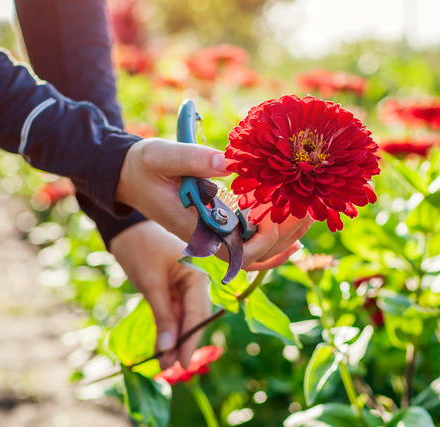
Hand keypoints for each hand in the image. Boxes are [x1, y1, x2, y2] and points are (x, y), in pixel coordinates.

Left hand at [109, 221, 210, 368]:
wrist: (127, 230)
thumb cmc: (141, 249)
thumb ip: (162, 317)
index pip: (198, 312)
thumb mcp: (151, 284)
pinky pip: (174, 315)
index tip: (183, 362)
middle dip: (183, 343)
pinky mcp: (174, 292)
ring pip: (184, 319)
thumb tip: (167, 349)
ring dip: (174, 340)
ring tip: (164, 364)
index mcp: (198, 274)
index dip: (191, 339)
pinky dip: (167, 331)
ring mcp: (186, 287)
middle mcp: (197, 282)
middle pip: (194, 318)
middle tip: (171, 367)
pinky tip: (162, 349)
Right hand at [115, 137, 312, 269]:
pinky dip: (272, 246)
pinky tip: (294, 236)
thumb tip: (229, 163)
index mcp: (195, 227)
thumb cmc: (144, 165)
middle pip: (254, 255)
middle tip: (311, 210)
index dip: (265, 239)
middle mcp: (206, 239)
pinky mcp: (216, 228)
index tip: (283, 213)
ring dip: (283, 241)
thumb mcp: (164, 156)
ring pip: (255, 256)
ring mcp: (212, 237)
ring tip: (310, 217)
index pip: (237, 250)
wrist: (128, 175)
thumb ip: (194, 159)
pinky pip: (248, 247)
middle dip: (285, 236)